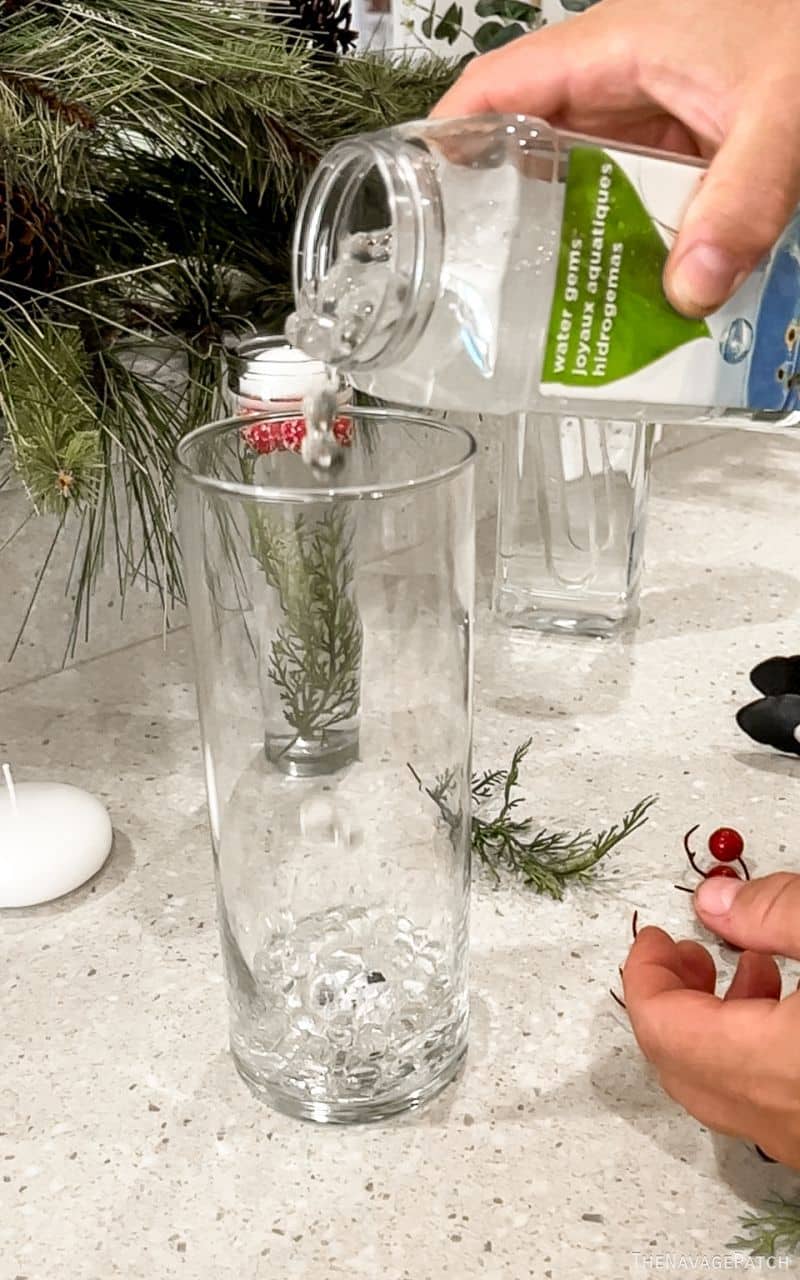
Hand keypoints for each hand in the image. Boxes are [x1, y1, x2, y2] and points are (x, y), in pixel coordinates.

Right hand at [431, 0, 799, 318]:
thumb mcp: (784, 111)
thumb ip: (743, 201)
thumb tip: (690, 290)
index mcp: (613, 48)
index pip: (497, 87)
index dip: (448, 140)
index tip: (418, 201)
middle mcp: (620, 79)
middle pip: (532, 150)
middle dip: (511, 217)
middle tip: (491, 291)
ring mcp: (652, 111)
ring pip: (586, 182)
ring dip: (577, 241)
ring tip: (557, 309)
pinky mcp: (685, 140)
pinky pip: (638, 196)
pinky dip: (633, 242)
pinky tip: (636, 290)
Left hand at [623, 873, 799, 1166]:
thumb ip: (775, 913)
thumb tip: (714, 900)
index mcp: (773, 1066)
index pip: (664, 1030)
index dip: (646, 976)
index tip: (655, 940)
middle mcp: (784, 1121)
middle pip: (683, 1068)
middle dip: (671, 1001)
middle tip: (687, 954)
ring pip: (727, 1094)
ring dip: (716, 1026)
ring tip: (748, 968)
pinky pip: (767, 1106)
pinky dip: (754, 1054)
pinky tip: (786, 1008)